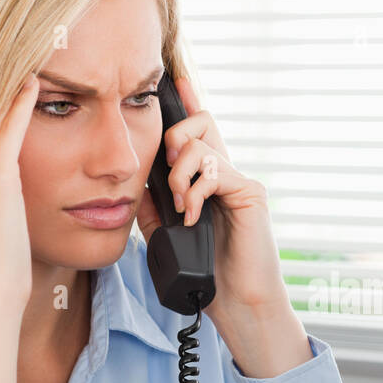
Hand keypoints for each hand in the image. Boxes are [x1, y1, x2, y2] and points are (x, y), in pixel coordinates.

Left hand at [136, 76, 310, 373]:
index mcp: (207, 181)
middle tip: (167, 175)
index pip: (197, 131)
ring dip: (179, 174)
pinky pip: (215, 170)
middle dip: (174, 139)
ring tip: (179, 206)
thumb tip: (132, 178)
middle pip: (201, 124)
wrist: (238, 304)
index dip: (187, 103)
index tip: (176, 79)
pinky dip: (196, 192)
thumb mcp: (165, 233)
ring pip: (203, 146)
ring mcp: (240, 181)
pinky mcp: (250, 194)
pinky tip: (192, 215)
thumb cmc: (206, 273)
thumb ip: (151, 203)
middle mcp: (226, 174)